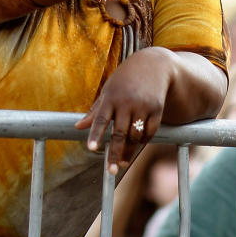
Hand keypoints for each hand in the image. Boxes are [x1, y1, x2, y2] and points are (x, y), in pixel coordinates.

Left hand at [76, 48, 172, 169]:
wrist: (153, 65)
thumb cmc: (125, 80)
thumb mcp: (108, 91)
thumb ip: (95, 111)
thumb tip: (78, 127)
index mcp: (111, 97)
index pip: (100, 119)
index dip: (95, 134)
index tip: (91, 148)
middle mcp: (126, 102)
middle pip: (119, 133)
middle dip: (115, 153)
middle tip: (110, 171)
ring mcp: (143, 106)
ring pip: (135, 136)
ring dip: (129, 150)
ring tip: (121, 161)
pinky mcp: (157, 110)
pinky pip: (149, 132)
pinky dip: (143, 141)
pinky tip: (138, 144)